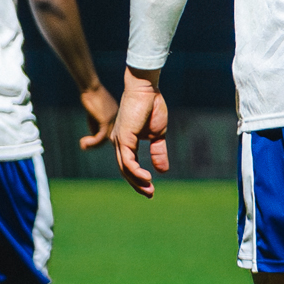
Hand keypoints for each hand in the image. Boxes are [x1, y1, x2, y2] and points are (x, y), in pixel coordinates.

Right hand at [75, 80, 120, 152]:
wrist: (90, 87)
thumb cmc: (90, 96)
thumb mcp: (93, 111)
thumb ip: (95, 122)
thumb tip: (93, 134)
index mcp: (115, 115)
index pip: (109, 131)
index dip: (99, 138)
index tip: (89, 140)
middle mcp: (116, 118)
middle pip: (108, 136)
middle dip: (96, 143)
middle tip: (84, 145)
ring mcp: (112, 120)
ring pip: (105, 139)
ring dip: (93, 144)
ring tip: (83, 145)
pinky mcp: (106, 121)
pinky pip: (101, 137)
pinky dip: (92, 142)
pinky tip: (83, 142)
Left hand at [112, 68, 169, 196]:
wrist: (147, 89)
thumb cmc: (151, 106)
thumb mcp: (158, 135)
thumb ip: (158, 152)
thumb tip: (163, 171)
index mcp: (126, 141)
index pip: (129, 165)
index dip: (139, 178)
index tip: (151, 189)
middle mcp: (119, 142)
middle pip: (125, 170)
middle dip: (137, 184)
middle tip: (150, 194)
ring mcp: (119, 140)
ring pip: (125, 168)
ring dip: (137, 181)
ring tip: (149, 190)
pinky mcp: (123, 137)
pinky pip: (127, 160)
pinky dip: (136, 171)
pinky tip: (147, 178)